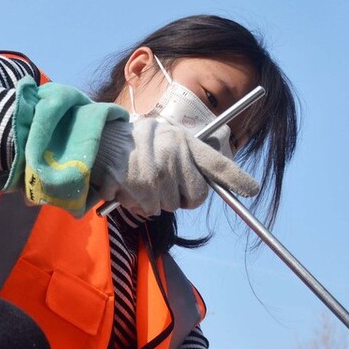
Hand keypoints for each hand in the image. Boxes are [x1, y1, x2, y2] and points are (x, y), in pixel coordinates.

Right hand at [96, 117, 258, 216]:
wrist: (96, 139)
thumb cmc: (134, 144)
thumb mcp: (164, 139)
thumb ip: (185, 159)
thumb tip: (200, 191)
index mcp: (183, 141)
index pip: (216, 162)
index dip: (236, 177)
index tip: (252, 189)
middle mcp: (174, 154)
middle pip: (194, 198)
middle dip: (180, 198)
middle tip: (162, 183)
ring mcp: (156, 170)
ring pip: (168, 206)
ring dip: (154, 201)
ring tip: (139, 179)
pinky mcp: (137, 184)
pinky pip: (148, 210)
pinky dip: (137, 204)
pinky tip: (128, 184)